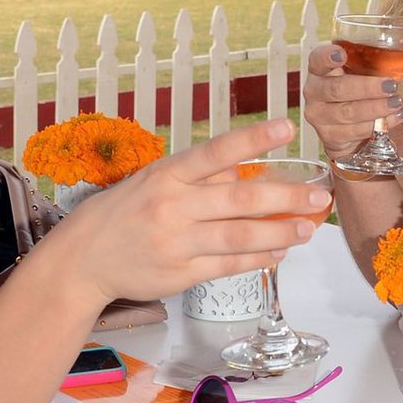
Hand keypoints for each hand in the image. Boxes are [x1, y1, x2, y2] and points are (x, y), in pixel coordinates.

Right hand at [49, 117, 328, 303]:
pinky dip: (258, 258)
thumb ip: (198, 177)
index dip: (252, 139)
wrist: (83, 259)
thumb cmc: (125, 212)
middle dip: (285, 197)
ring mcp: (177, 243)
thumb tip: (248, 169)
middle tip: (319, 195)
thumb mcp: (154, 181)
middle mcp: (173, 206)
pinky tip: (280, 251)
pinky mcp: (180, 274)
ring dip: (280, 231)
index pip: (215, 152)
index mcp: (167, 175)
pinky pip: (229, 265)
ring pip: (240, 236)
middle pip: (239, 199)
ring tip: (308, 228)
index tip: (286, 128)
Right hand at [300, 42, 402, 160]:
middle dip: (366, 87)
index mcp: (319, 69)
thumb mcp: (363, 73)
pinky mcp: (329, 136)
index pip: (317, 59)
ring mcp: (319, 115)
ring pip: (347, 112)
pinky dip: (377, 125)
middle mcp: (314, 91)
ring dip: (376, 108)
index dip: (327, 56)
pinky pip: (354, 131)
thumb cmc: (357, 92)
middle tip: (390, 85)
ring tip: (396, 103)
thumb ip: (379, 58)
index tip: (341, 54)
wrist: (346, 129)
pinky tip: (394, 118)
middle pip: (337, 89)